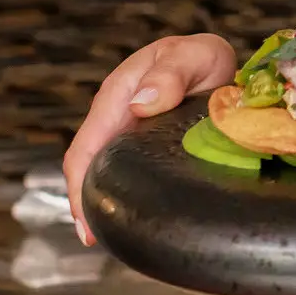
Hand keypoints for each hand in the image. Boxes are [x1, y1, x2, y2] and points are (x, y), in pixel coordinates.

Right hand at [64, 32, 237, 245]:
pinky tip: (132, 218)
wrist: (215, 62)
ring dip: (101, 202)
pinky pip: (125, 172)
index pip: (86, 145)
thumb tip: (140, 104)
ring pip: (104, 172)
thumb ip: (170, 74)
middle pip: (87, 165)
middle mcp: (116, 118)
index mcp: (119, 96)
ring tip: (109, 236)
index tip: (85, 217)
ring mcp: (127, 134)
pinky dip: (122, 195)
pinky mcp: (142, 146)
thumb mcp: (193, 55)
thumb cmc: (201, 57)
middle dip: (84, 202)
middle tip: (94, 239)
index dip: (80, 183)